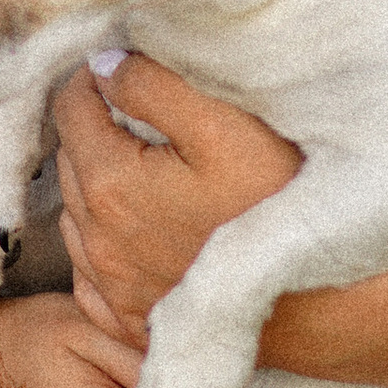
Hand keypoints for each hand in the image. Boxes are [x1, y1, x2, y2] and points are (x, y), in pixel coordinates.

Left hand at [53, 57, 303, 349]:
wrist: (318, 300)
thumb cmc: (277, 207)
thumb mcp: (224, 126)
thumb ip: (154, 86)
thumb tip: (105, 67)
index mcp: (109, 185)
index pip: (70, 108)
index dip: (95, 78)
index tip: (128, 70)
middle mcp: (97, 240)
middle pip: (70, 159)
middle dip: (97, 128)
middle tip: (144, 116)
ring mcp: (111, 288)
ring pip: (76, 213)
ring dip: (98, 184)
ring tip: (149, 170)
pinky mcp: (129, 320)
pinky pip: (90, 269)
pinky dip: (104, 241)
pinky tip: (141, 228)